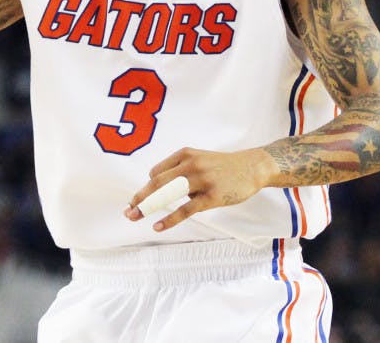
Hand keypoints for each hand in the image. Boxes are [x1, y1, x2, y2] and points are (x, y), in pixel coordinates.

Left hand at [125, 147, 274, 231]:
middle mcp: (190, 164)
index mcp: (185, 154)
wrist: (253, 166)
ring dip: (148, 207)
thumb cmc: (224, 166)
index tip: (138, 201)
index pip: (156, 172)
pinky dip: (169, 219)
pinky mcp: (211, 196)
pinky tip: (158, 226)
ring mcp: (201, 180)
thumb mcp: (200, 160)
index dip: (146, 188)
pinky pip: (185, 209)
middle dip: (139, 197)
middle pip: (157, 182)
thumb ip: (181, 171)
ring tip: (134, 216)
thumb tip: (160, 189)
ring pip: (168, 194)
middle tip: (127, 211)